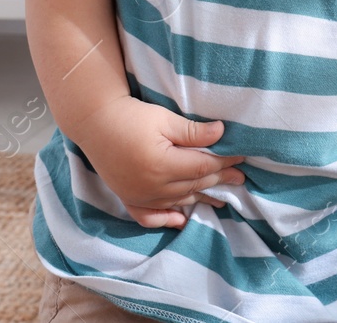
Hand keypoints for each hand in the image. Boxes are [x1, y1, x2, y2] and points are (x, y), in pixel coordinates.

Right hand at [76, 95, 246, 228]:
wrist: (94, 122)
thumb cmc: (130, 115)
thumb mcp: (164, 118)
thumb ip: (193, 131)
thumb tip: (222, 133)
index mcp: (163, 165)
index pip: (203, 167)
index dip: (224, 163)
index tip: (242, 158)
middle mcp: (152, 187)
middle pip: (193, 186)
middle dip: (219, 181)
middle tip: (240, 180)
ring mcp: (139, 195)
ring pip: (178, 201)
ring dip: (201, 199)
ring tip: (221, 199)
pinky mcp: (128, 197)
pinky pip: (150, 215)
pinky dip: (167, 218)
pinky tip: (181, 220)